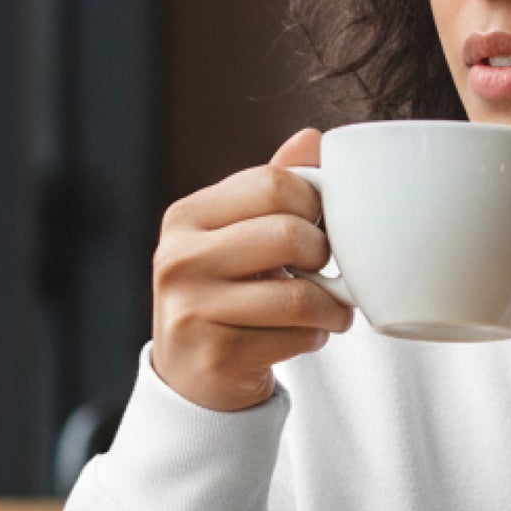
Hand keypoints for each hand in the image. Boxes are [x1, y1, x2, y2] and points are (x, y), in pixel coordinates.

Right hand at [150, 127, 356, 411]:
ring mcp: (191, 310)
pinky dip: (314, 338)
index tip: (318, 224)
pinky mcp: (214, 355)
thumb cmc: (228, 290)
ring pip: (298, 296)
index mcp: (186, 216)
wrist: (192, 374)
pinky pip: (295, 337)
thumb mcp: (239, 232)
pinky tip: (303, 337)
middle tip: (324, 269)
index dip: (313, 202)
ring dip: (332, 307)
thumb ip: (273, 188)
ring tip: (330, 309)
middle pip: (288, 234)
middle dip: (323, 255)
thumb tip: (312, 137)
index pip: (274, 183)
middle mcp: (179, 259)